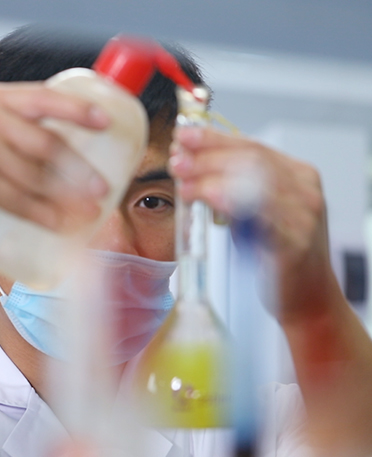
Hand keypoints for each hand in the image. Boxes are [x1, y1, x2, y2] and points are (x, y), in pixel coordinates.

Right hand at [0, 82, 109, 233]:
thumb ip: (9, 131)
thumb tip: (63, 151)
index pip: (42, 97)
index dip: (78, 110)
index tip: (105, 123)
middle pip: (47, 142)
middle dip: (80, 169)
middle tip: (101, 187)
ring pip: (38, 176)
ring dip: (68, 198)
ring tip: (87, 211)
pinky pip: (21, 200)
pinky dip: (45, 215)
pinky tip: (60, 224)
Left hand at [169, 126, 329, 320]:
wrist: (306, 296)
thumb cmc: (274, 253)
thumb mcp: (251, 212)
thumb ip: (230, 188)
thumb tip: (187, 164)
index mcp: (296, 175)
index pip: (250, 146)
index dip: (213, 138)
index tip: (182, 134)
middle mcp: (305, 189)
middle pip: (251, 160)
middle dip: (208, 157)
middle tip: (176, 158)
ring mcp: (305, 214)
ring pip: (256, 182)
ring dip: (212, 178)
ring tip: (183, 181)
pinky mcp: (297, 242)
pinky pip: (264, 215)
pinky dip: (232, 203)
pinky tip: (209, 199)